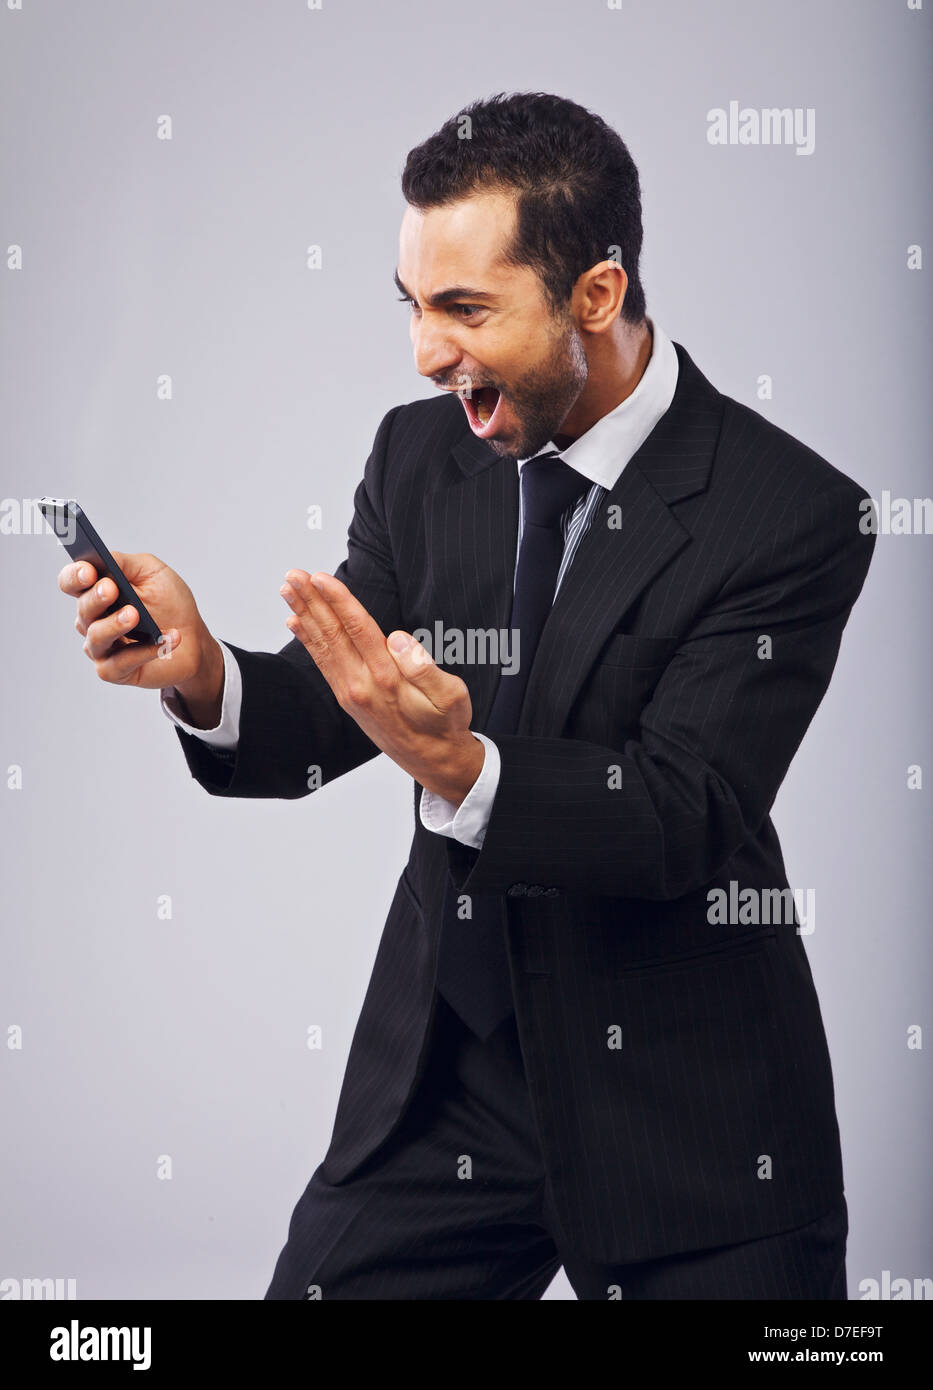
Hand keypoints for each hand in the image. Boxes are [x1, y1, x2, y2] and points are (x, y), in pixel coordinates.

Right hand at [59, 553, 221, 702]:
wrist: (194, 639)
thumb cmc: (170, 603)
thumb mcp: (152, 572)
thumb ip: (125, 563)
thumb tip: (104, 558)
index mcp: (96, 592)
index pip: (71, 582)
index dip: (74, 576)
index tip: (89, 571)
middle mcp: (92, 620)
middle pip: (82, 609)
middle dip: (96, 598)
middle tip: (112, 589)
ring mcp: (102, 647)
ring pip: (96, 637)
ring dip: (115, 624)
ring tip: (135, 615)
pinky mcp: (115, 671)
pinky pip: (120, 662)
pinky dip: (145, 650)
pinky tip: (166, 638)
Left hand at [280, 569, 484, 804]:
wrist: (433, 761)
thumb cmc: (445, 724)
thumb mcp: (451, 696)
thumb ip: (423, 667)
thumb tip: (397, 638)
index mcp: (388, 678)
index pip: (359, 629)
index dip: (339, 601)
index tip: (321, 577)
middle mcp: (362, 684)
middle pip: (332, 633)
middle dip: (312, 601)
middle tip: (293, 574)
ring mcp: (350, 693)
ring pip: (323, 645)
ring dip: (304, 615)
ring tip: (288, 590)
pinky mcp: (347, 699)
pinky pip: (323, 663)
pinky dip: (307, 641)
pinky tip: (295, 623)